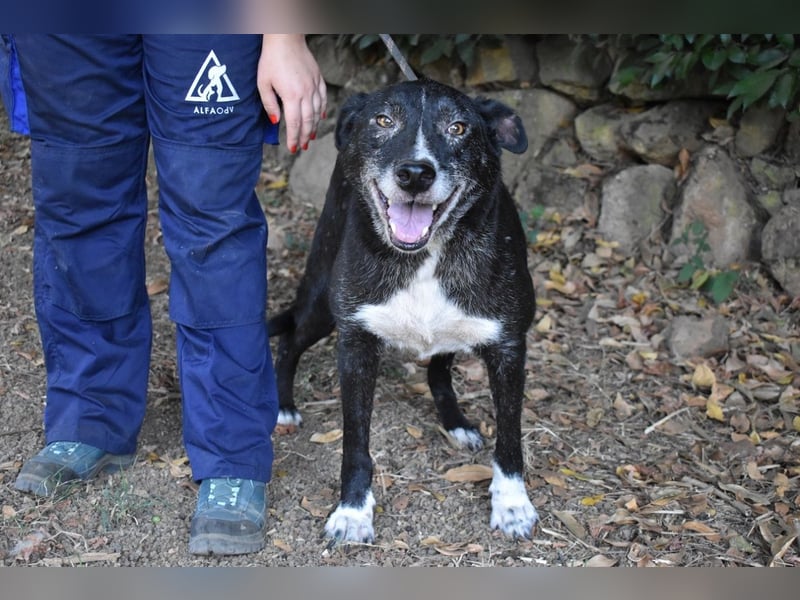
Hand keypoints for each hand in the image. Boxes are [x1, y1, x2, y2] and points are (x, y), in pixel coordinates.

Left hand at [258, 34, 326, 153]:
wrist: (286, 38)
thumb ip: (269, 104)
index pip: (294, 123)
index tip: (293, 149)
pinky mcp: (318, 79)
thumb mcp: (263, 83)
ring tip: (310, 136)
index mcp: (292, 96)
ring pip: (318, 112)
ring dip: (314, 126)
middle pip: (308, 121)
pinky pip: (323, 99)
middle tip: (302, 147)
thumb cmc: (271, 59)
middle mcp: (306, 94)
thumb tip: (275, 121)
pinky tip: (321, 117)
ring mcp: (314, 86)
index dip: (293, 138)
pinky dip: (323, 110)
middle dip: (305, 136)